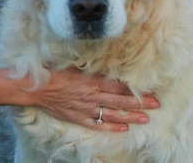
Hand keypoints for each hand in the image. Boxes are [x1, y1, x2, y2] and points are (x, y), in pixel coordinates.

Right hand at [29, 67, 159, 131]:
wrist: (37, 88)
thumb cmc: (54, 73)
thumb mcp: (74, 66)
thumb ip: (92, 68)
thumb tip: (107, 65)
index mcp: (92, 81)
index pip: (119, 87)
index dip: (135, 89)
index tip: (149, 90)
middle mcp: (92, 96)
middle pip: (121, 100)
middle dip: (140, 103)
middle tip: (156, 104)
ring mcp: (86, 109)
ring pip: (113, 114)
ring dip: (131, 116)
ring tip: (146, 119)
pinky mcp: (78, 117)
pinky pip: (98, 124)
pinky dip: (111, 126)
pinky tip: (123, 127)